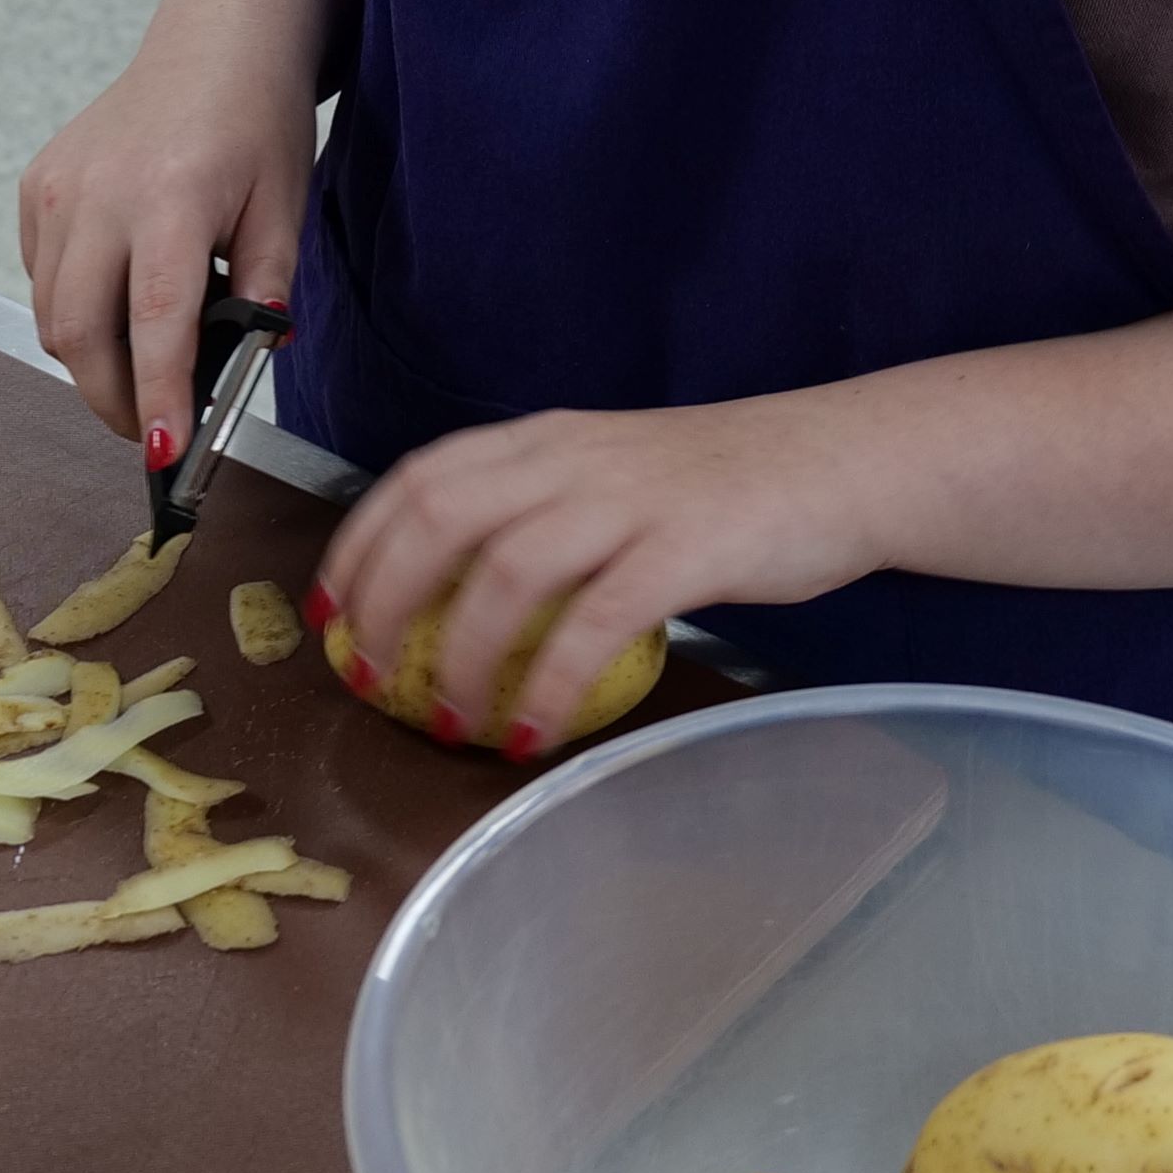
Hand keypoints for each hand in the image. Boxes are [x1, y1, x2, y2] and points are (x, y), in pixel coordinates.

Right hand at [19, 36, 312, 463]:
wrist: (218, 34)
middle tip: (158, 429)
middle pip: (79, 335)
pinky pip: (41, 276)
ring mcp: (57, 188)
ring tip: (146, 365)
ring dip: (92, 360)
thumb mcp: (284, 206)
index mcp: (169, 199)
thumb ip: (265, 291)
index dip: (159, 396)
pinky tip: (121, 296)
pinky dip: (74, 309)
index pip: (154, 324)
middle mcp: (98, 194)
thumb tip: (249, 364)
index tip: (166, 456)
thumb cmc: (259, 118)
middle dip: (114, 399)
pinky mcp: (37, 184)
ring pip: (51, 315)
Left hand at [315, 398, 899, 754]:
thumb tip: (461, 596)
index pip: (421, 477)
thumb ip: (544, 514)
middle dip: (384, 599)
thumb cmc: (730, 484)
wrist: (844, 461)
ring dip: (459, 655)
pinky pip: (592, 624)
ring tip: (450, 721)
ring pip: (504, 570)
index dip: (360, 544)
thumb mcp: (616, 476)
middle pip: (440, 516)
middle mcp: (573, 459)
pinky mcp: (683, 550)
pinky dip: (548, 683)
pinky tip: (533, 732)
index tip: (328, 610)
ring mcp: (628, 501)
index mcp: (547, 440)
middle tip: (367, 674)